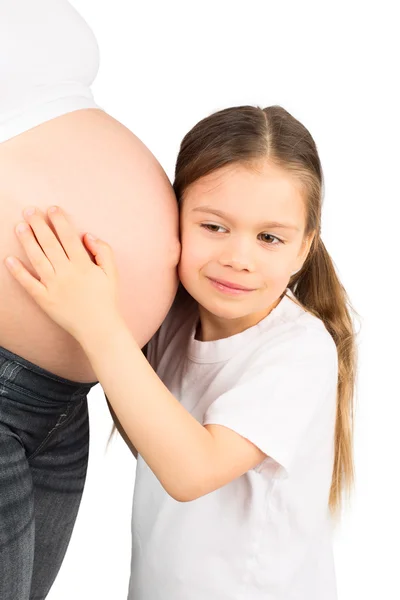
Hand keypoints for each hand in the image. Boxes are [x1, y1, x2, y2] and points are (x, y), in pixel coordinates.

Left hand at [4, 206, 122, 342]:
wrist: (98, 328)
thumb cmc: (106, 299)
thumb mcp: (112, 272)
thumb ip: (103, 250)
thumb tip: (87, 235)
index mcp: (83, 265)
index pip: (68, 237)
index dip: (59, 220)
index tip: (52, 208)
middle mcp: (66, 273)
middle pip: (50, 244)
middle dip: (38, 225)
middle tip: (29, 210)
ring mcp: (53, 286)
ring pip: (37, 259)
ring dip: (27, 241)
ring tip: (19, 226)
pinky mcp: (44, 299)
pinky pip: (28, 283)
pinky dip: (18, 272)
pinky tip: (9, 259)